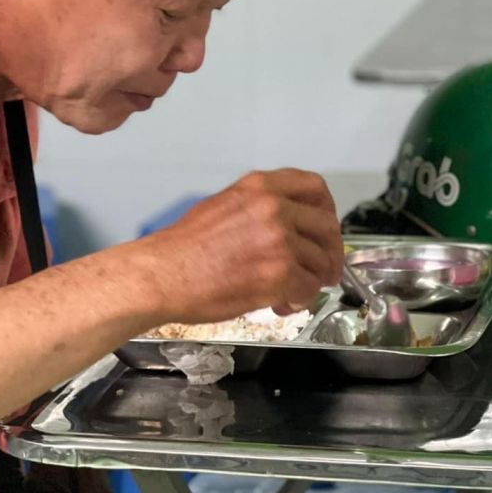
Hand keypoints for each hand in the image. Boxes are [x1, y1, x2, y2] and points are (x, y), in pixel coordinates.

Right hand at [139, 169, 342, 324]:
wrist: (161, 275)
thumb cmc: (182, 250)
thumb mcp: (223, 207)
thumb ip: (259, 210)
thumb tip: (287, 227)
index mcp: (260, 188)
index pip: (314, 188)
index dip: (327, 211)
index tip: (325, 228)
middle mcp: (274, 209)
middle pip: (326, 228)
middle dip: (330, 253)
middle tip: (326, 270)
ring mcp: (280, 241)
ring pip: (320, 262)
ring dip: (311, 282)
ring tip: (289, 293)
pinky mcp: (280, 274)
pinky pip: (309, 289)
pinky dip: (299, 300)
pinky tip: (281, 304)